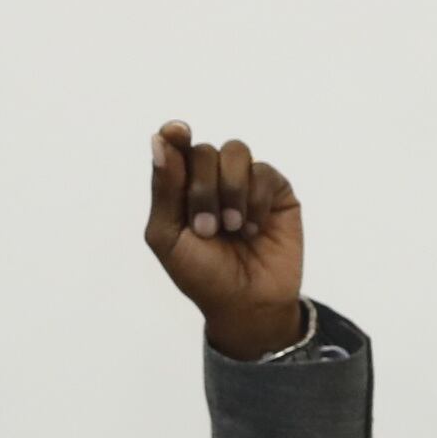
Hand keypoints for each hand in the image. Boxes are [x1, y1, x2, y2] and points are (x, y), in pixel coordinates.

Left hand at [145, 119, 305, 359]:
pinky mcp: (276, 191)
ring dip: (230, 191)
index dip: (175, 135)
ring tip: (233, 228)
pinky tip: (254, 229)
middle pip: (204, 151)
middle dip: (203, 190)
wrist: (245, 305)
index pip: (175, 146)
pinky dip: (256, 201)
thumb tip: (160, 140)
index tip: (177, 132)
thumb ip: (164, 189)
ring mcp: (245, 182)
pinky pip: (265, 172)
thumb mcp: (168, 236)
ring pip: (236, 152)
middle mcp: (212, 179)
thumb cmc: (202, 275)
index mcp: (181, 187)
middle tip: (208, 229)